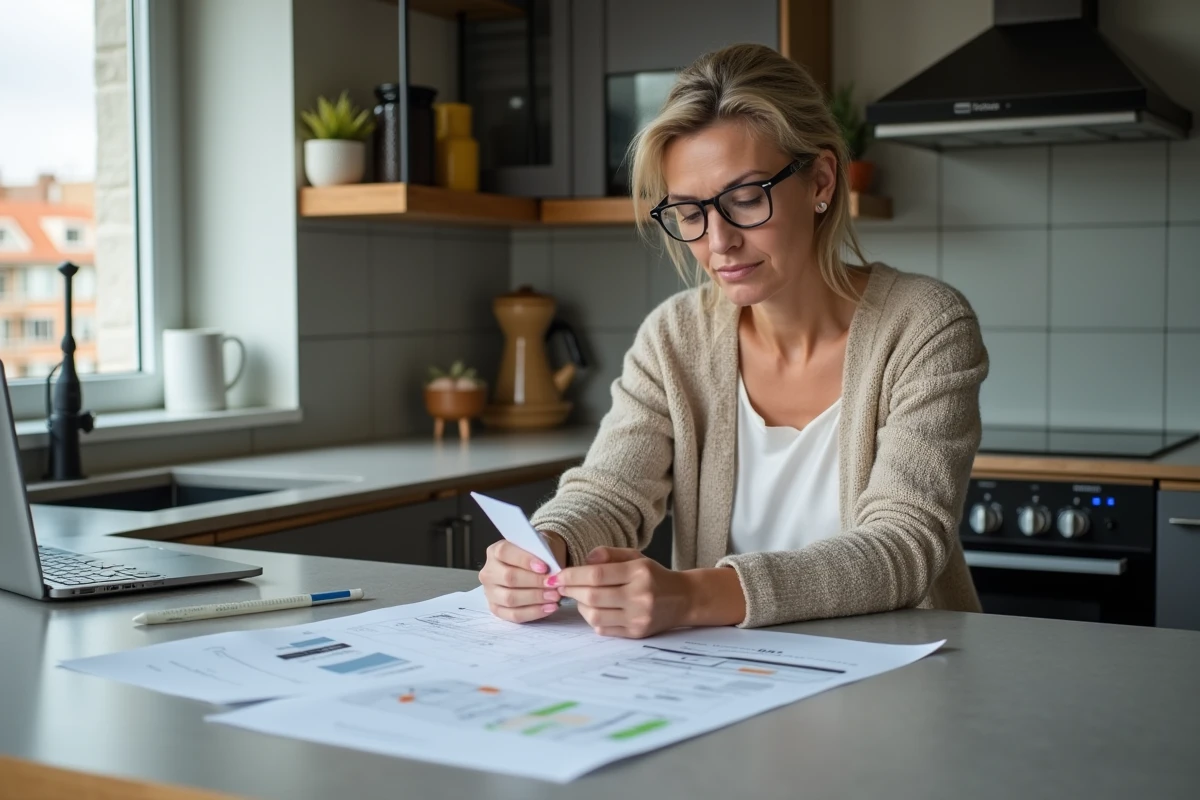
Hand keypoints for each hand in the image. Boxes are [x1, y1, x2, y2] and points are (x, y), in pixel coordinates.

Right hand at [478, 539, 563, 622]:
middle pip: (508, 577)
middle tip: (553, 584)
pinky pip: (513, 615)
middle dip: (534, 582)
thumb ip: (543, 553)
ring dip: (535, 598)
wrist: (536, 568)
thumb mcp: (542, 546)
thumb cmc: (539, 556)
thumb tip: (552, 569)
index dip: (524, 560)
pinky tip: (548, 608)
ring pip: (510, 598)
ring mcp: (490, 592)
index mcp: (495, 551)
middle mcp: (489, 571)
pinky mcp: (496, 609)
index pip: (505, 552)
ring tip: (554, 597)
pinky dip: (533, 612)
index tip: (544, 567)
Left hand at [550, 547, 693, 638]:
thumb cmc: (654, 576)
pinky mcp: (637, 633)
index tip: (557, 576)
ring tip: (580, 598)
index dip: (572, 575)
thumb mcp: (635, 557)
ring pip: (595, 616)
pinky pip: (604, 629)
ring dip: (580, 607)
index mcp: (639, 572)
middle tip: (562, 586)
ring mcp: (639, 617)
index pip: (596, 574)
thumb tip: (583, 561)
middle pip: (592, 596)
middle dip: (571, 591)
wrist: (683, 599)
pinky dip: (593, 619)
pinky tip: (594, 610)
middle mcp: (640, 596)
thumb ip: (608, 554)